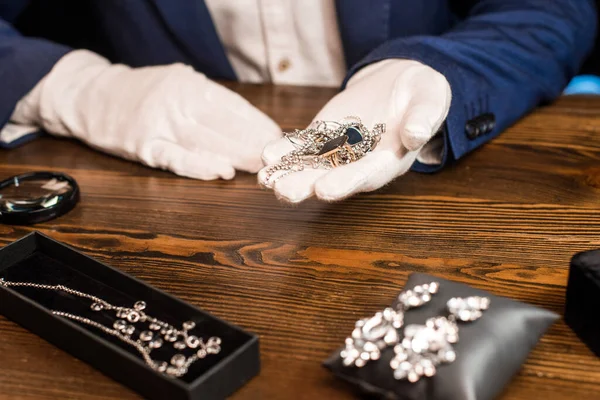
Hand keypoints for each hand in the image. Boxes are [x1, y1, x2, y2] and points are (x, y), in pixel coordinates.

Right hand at [15, 50, 280, 179]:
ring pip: (205, 142)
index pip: (231, 106)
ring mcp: (158, 124)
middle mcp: (175, 101)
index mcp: (188, 84)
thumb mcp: (176, 84)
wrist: (90, 96)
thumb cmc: (142, 93)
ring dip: (236, 156)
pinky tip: (221, 171)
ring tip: (259, 168)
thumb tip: (247, 126)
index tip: (278, 138)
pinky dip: (199, 166)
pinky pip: (176, 158)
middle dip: (253, 143)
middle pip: (223, 125)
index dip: (257, 123)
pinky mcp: (143, 147)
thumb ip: (207, 102)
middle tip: (276, 158)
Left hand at [258, 59, 450, 201]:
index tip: (324, 189)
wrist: (401, 84)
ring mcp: (339, 150)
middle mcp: (360, 162)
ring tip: (265, 180)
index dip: (346, 183)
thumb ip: (424, 118)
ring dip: (288, 174)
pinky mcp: (324, 135)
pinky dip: (285, 151)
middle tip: (284, 192)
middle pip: (332, 178)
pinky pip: (303, 146)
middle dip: (307, 186)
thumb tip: (416, 135)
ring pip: (311, 167)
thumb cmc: (422, 96)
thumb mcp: (431, 100)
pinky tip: (266, 155)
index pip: (366, 176)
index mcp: (389, 161)